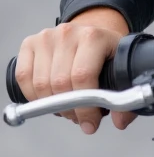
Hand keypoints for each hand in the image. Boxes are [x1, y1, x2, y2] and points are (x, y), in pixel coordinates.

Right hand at [14, 7, 135, 134]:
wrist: (91, 34)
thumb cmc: (106, 54)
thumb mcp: (121, 69)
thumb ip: (126, 97)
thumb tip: (121, 120)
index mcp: (94, 36)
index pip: (82, 76)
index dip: (85, 107)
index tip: (90, 123)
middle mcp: (68, 33)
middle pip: (60, 83)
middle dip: (70, 109)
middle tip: (78, 116)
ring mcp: (47, 36)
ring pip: (41, 84)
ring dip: (52, 105)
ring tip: (66, 106)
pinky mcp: (30, 43)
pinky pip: (23, 78)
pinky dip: (33, 96)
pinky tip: (47, 98)